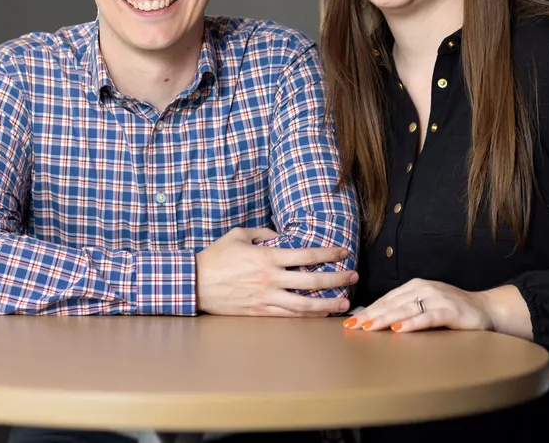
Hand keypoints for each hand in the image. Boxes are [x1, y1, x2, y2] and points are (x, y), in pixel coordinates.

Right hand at [196, 227, 355, 316]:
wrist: (194, 282)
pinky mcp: (259, 312)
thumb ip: (262, 233)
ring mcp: (266, 298)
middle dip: (336, 279)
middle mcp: (270, 279)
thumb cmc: (215, 257)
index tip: (343, 253)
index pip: (306, 255)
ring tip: (344, 303)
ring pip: (304, 304)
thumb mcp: (238, 235)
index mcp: (266, 257)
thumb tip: (278, 236)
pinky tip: (319, 314)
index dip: (328, 254)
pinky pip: (288, 316)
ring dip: (327, 304)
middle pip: (312, 281)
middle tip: (354, 277)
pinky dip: (306, 316)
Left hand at [342, 278, 492, 332]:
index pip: (386, 299)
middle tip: (353, 327)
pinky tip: (399, 330)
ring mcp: (437, 298)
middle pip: (392, 304)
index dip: (368, 310)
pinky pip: (427, 317)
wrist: (484, 308)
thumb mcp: (426, 304)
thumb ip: (406, 308)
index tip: (351, 322)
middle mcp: (424, 288)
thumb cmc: (451, 309)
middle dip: (371, 316)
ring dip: (386, 319)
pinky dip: (412, 323)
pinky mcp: (449, 311)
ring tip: (369, 328)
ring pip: (406, 310)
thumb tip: (378, 319)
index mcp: (415, 286)